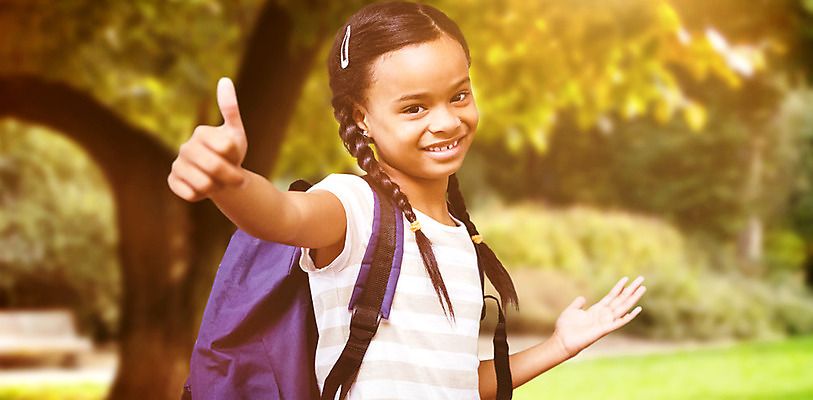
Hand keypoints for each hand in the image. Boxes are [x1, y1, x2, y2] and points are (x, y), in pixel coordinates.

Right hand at [168, 77, 248, 201]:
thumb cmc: (230, 154)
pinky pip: (190, 194)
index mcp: (201, 132)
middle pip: (215, 167)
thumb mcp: (235, 132)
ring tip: (219, 183)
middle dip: (232, 177)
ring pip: (204, 184)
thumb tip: (224, 80)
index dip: (236, 157)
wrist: (221, 177)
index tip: (236, 157)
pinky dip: (202, 196)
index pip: (226, 147)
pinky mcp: (172, 181)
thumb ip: (230, 108)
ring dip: (218, 188)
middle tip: (239, 180)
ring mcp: (177, 164)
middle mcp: (185, 146)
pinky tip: (203, 189)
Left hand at [552, 276, 645, 357]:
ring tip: (643, 288)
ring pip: (623, 307)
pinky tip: (637, 309)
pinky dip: (629, 316)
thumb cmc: (566, 327)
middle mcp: (604, 315)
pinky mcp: (605, 329)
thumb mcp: (572, 310)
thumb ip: (578, 304)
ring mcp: (606, 322)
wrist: (562, 340)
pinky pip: (620, 322)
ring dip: (633, 298)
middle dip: (631, 289)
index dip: (619, 287)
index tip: (627, 278)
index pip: (611, 296)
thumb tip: (582, 298)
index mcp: (597, 310)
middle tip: (641, 279)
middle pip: (621, 299)